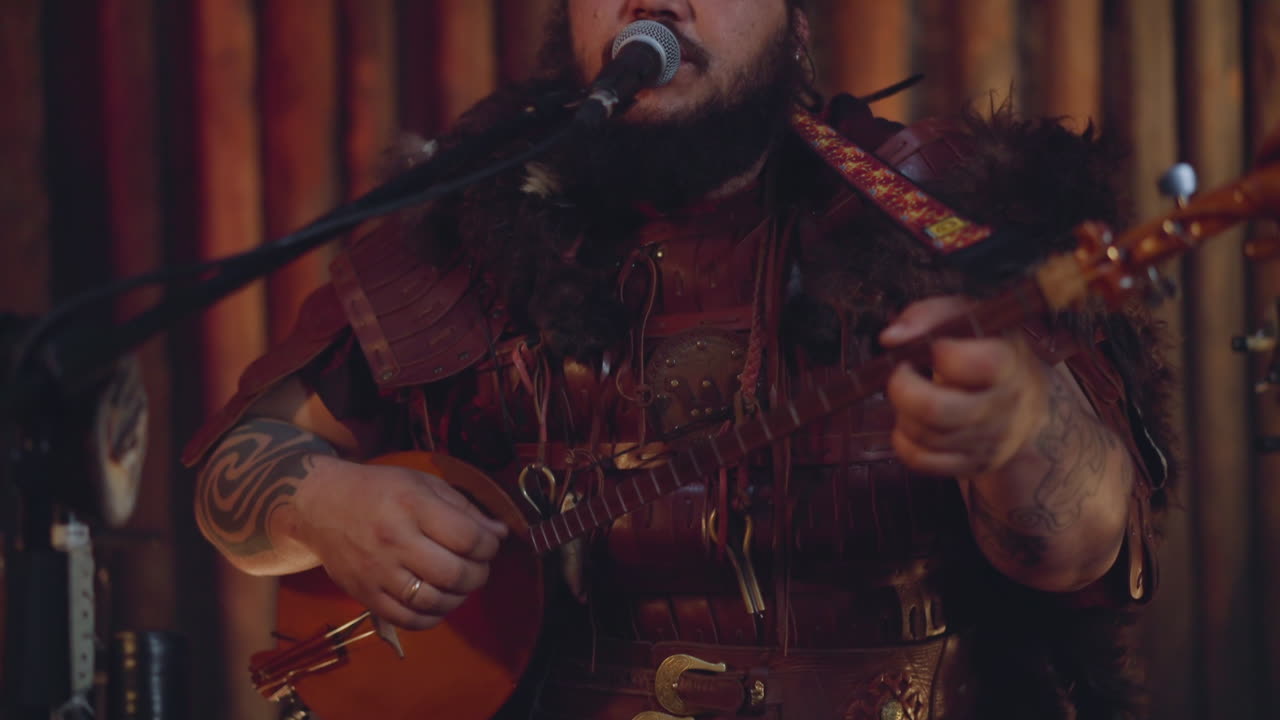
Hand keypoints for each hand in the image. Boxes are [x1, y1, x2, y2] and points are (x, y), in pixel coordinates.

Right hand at [292, 455, 508, 629]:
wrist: (319, 503)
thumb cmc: (378, 489)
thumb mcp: (423, 484)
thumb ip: (465, 509)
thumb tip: (500, 534)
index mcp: (413, 505)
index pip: (469, 538)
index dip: (490, 547)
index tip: (490, 544)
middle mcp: (395, 540)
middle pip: (455, 574)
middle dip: (479, 574)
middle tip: (477, 567)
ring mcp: (378, 571)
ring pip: (434, 601)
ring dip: (459, 598)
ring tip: (459, 584)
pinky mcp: (364, 594)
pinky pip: (407, 619)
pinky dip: (432, 617)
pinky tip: (437, 601)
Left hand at [879, 296, 1049, 476]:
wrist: (1025, 407)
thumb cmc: (987, 352)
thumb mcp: (969, 319)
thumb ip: (929, 315)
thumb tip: (891, 338)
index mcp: (1008, 365)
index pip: (975, 364)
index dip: (942, 353)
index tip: (934, 347)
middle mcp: (1001, 408)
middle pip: (934, 409)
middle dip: (902, 388)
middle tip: (901, 372)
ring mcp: (986, 442)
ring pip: (922, 435)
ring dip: (902, 412)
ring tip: (911, 395)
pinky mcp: (970, 465)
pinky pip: (919, 460)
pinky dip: (903, 440)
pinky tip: (911, 422)